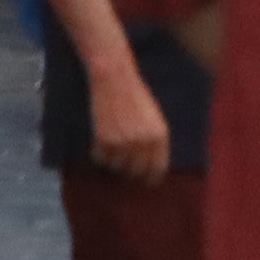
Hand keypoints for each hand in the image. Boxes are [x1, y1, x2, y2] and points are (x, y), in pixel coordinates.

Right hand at [87, 58, 173, 182]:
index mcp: (160, 137)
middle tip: (121, 162)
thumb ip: (154, 141)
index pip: (157, 170)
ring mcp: (125, 143)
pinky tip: (100, 141)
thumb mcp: (153, 117)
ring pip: (116, 167)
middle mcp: (144, 143)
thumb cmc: (134, 95)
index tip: (142, 181)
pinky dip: (98, 153)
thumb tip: (150, 166)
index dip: (149, 178)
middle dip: (128, 170)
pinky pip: (100, 158)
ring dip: (112, 160)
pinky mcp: (105, 140)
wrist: (115, 78)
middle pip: (135, 173)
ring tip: (111, 145)